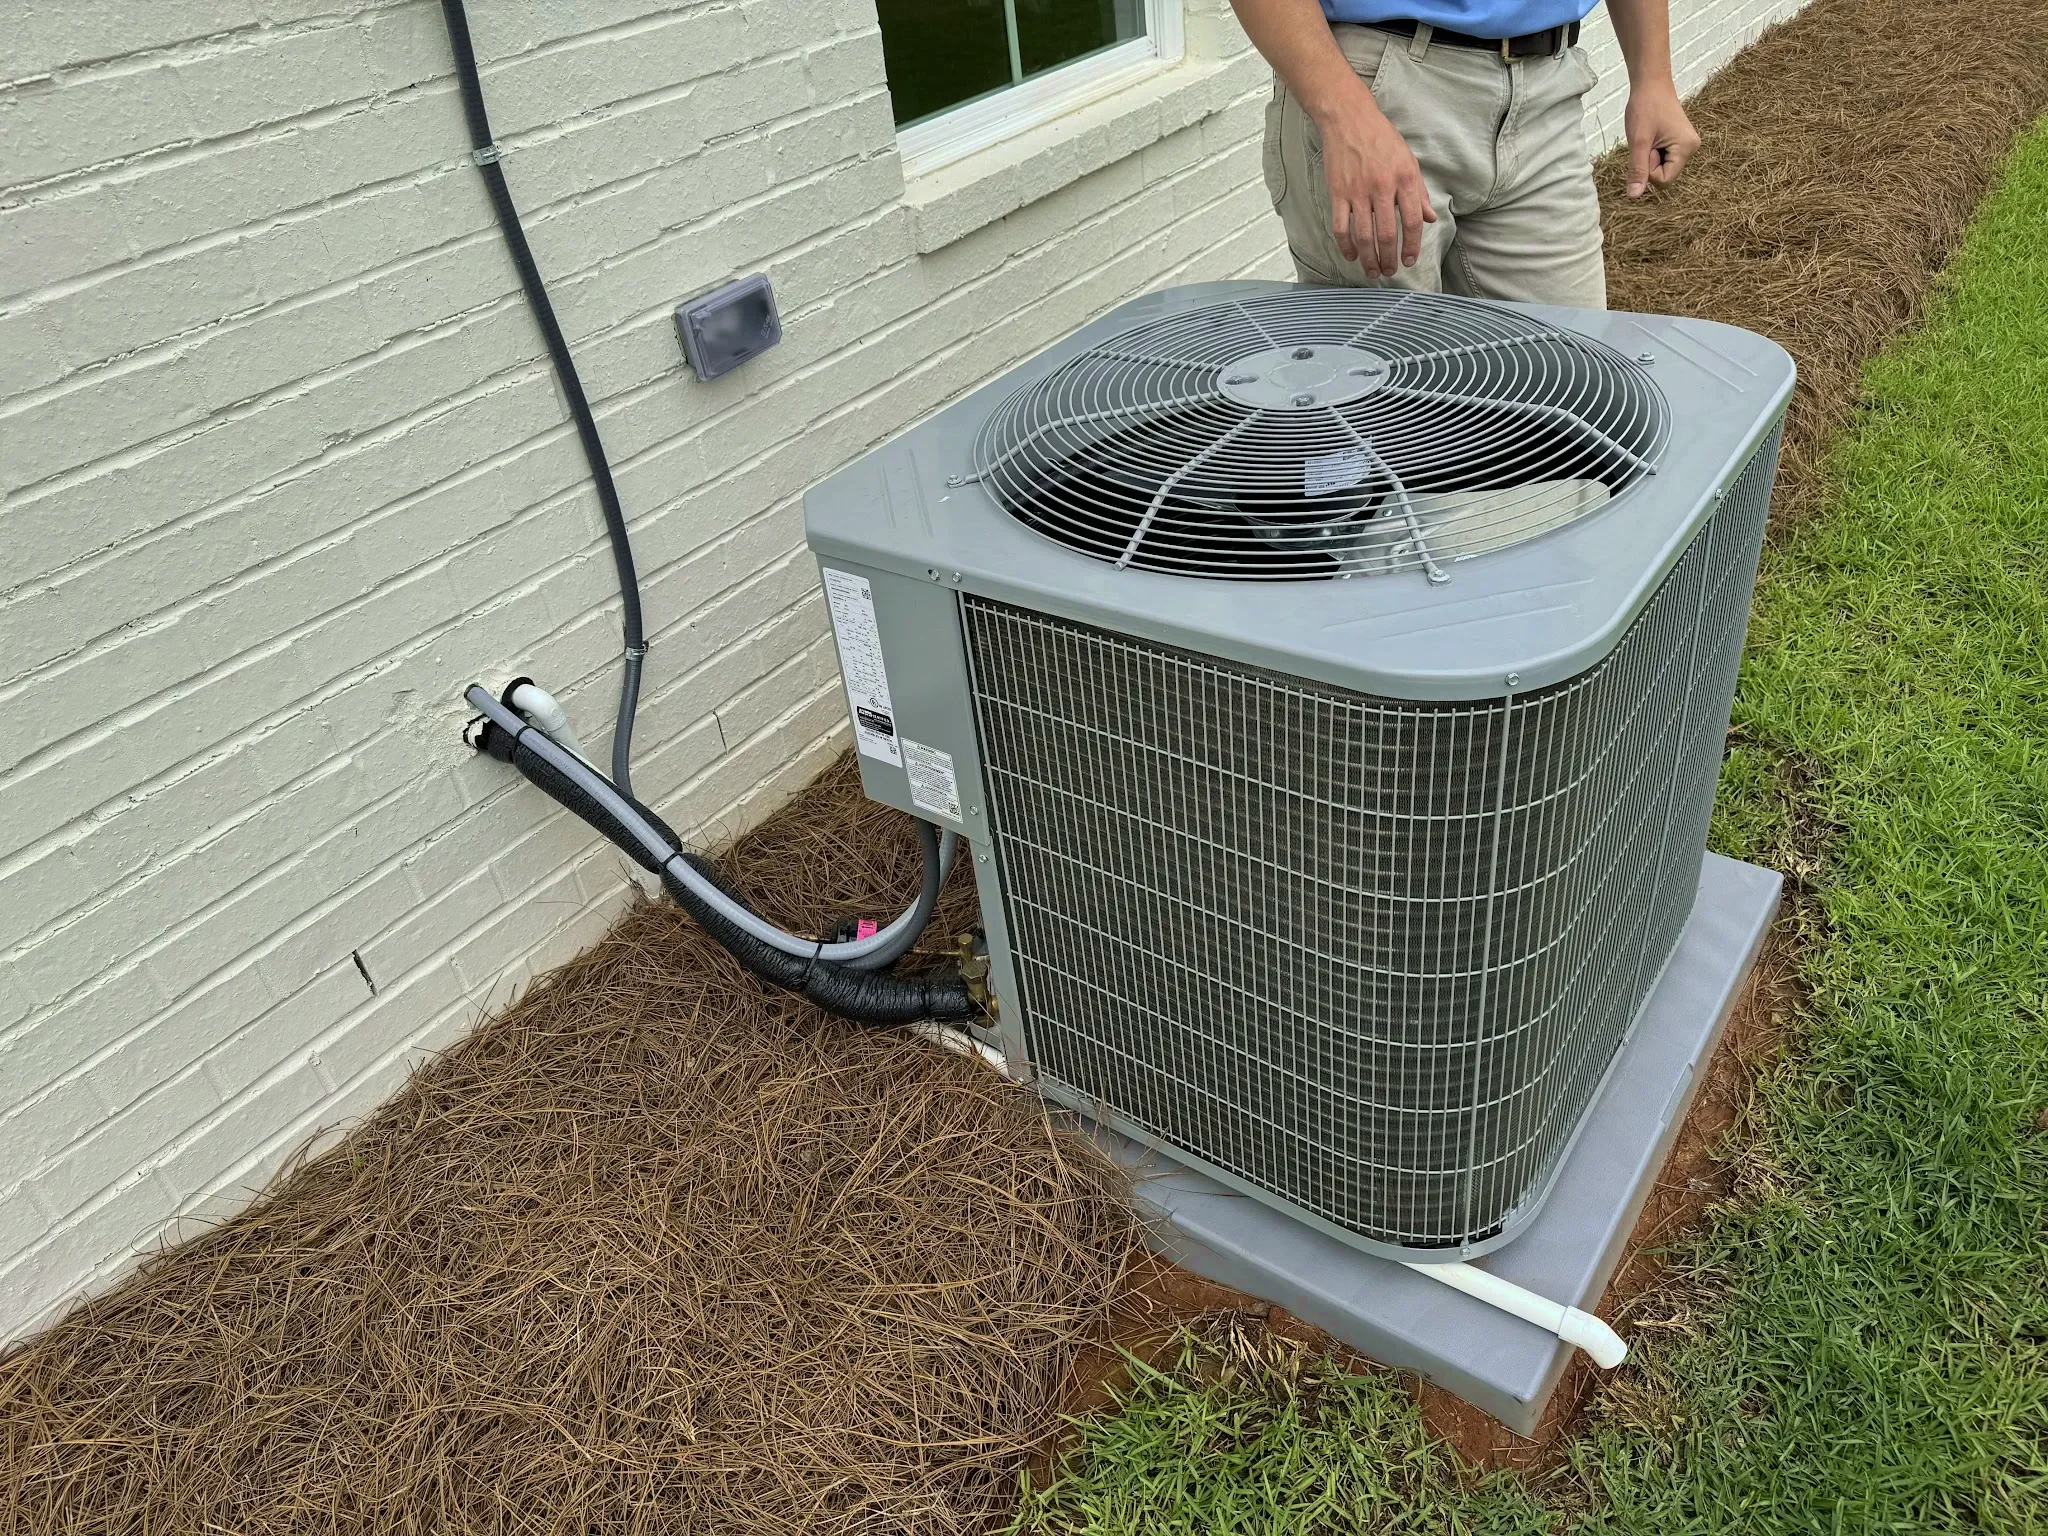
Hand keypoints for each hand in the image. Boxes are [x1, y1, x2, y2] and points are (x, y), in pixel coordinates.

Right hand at [1315, 92, 1435, 275]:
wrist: (1349, 119)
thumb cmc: (1381, 139)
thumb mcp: (1408, 161)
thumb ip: (1419, 192)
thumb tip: (1430, 219)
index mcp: (1404, 179)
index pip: (1412, 221)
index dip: (1412, 245)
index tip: (1409, 260)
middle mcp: (1382, 187)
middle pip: (1387, 234)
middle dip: (1389, 258)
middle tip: (1390, 271)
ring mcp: (1358, 191)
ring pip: (1364, 235)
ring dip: (1369, 258)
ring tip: (1372, 271)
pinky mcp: (1338, 193)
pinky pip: (1341, 227)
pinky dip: (1345, 245)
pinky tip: (1351, 255)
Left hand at [1624, 80, 1698, 197]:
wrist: (1651, 83)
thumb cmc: (1645, 108)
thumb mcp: (1638, 142)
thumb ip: (1638, 170)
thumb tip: (1634, 196)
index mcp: (1687, 148)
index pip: (1664, 181)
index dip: (1649, 170)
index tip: (1646, 148)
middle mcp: (1692, 148)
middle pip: (1664, 175)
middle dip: (1650, 162)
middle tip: (1647, 139)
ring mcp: (1687, 144)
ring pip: (1662, 167)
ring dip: (1650, 156)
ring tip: (1650, 135)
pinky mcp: (1680, 141)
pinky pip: (1663, 158)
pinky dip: (1653, 150)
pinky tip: (1652, 135)